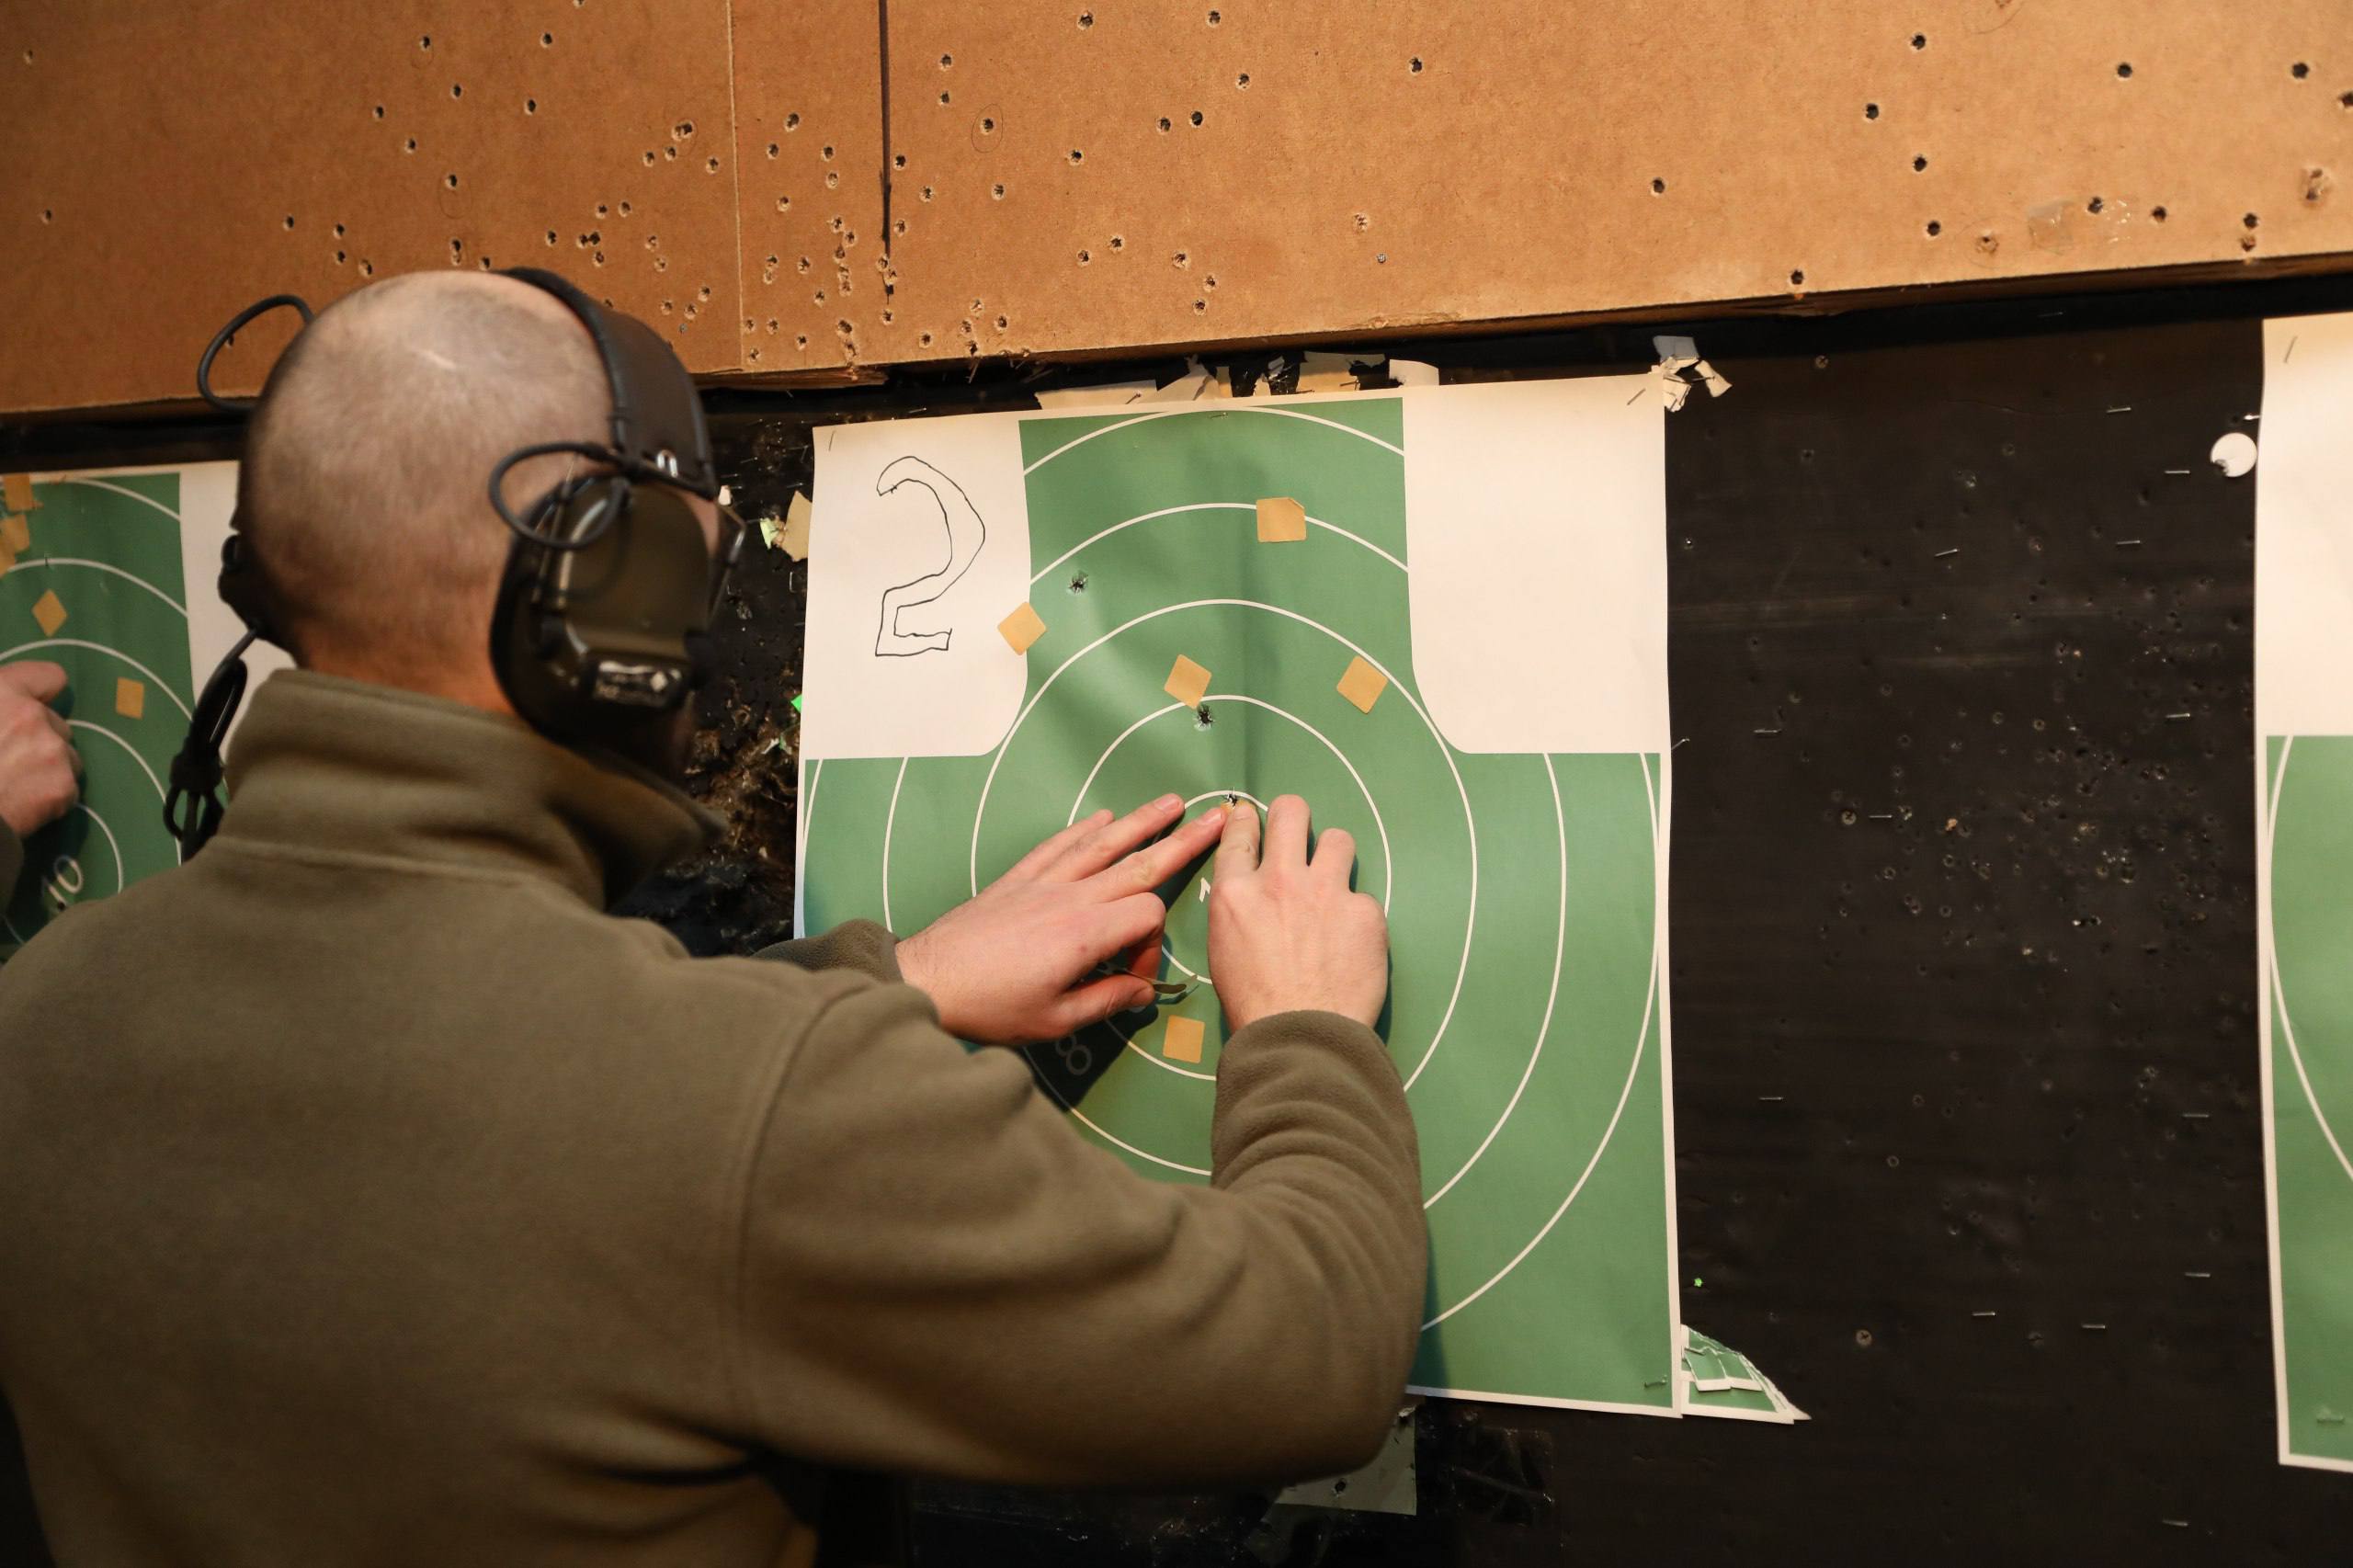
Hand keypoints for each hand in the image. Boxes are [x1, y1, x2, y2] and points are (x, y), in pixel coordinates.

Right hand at [0, 661, 80, 839]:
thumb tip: (8, 711)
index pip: (50, 677)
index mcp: (2, 691)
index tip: (32, 707)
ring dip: (48, 768)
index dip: (42, 693)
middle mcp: (33, 715)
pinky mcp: (63, 787)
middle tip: (7, 759)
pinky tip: (21, 806)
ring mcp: (53, 751)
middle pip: (56, 724)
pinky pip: (67, 789)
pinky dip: (50, 798)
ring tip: (13, 785)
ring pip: (67, 757)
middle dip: (39, 739)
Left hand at [897, 794, 1228, 1043]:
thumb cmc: (992, 1006)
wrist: (928, 980)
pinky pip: (1058, 845)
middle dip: (1181, 841)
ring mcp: (1042, 882)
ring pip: (1101, 844)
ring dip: (1140, 822)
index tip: (1130, 977)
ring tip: (1171, 803)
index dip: (1152, 947)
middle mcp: (1070, 897)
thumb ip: (1107, 1001)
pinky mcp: (1017, 879)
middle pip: (1138, 862)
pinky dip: (1083, 829)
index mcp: (1085, 933)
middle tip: (1216, 818)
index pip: (1146, 917)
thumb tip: (1143, 992)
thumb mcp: (1056, 1020)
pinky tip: (1101, 817)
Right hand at [1207, 794, 1387, 1030]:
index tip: (1254, 817)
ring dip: (1335, 857)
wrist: (1301, 1036)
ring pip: (1339, 839)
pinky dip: (1357, 916)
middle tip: (1299, 833)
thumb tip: (1253, 891)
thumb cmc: (1253, 1004)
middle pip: (1291, 812)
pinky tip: (1352, 943)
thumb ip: (1239, 909)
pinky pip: (1363, 897)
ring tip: (1334, 884)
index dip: (1248, 819)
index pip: (1240, 833)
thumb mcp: (1223, 949)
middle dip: (1294, 815)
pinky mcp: (1365, 911)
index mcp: (1236, 892)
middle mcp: (1281, 880)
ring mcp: (1326, 892)